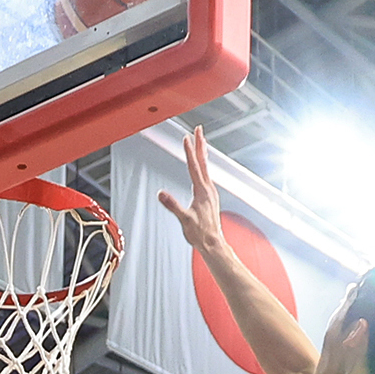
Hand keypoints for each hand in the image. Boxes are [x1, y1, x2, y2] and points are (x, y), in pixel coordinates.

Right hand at [159, 126, 223, 253]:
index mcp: (202, 191)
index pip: (194, 166)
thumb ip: (173, 206)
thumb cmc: (200, 234)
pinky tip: (202, 167)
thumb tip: (161, 194)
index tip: (185, 137)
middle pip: (203, 161)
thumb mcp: (184, 220)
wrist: (213, 244)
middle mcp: (208, 189)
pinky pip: (207, 175)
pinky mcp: (210, 197)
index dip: (189, 151)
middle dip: (200, 144)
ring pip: (206, 167)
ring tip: (200, 142)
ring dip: (202, 152)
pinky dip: (203, 166)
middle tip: (199, 129)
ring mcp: (211, 193)